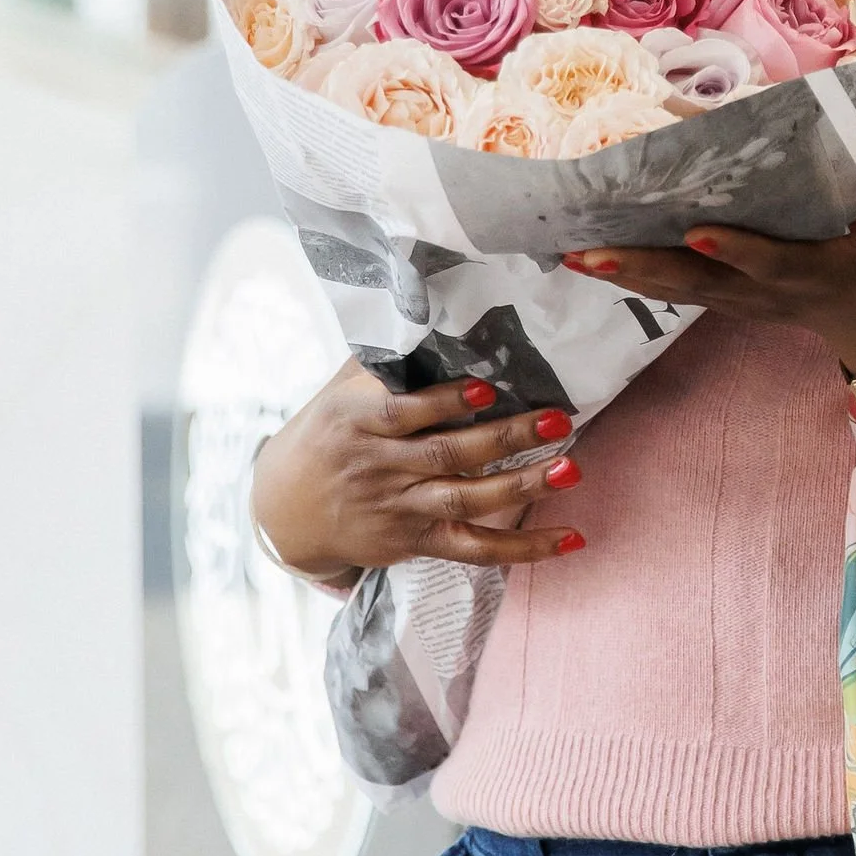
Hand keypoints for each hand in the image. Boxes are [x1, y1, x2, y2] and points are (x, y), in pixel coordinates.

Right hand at [251, 358, 584, 581]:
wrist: (285, 511)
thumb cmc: (327, 434)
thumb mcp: (339, 391)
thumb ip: (385, 361)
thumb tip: (438, 308)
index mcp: (355, 419)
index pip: (399, 411)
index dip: (441, 402)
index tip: (484, 387)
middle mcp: (378, 465)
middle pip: (445, 453)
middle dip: (505, 438)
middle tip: (557, 419)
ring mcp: (398, 507)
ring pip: (465, 499)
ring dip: (522, 486)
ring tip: (570, 470)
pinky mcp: (415, 540)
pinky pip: (474, 547)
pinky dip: (522, 547)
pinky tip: (569, 539)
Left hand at [564, 176, 855, 378]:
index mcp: (817, 274)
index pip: (772, 263)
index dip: (736, 251)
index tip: (695, 231)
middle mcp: (769, 294)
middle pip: (699, 284)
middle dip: (642, 269)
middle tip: (584, 253)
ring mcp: (745, 301)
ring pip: (677, 289)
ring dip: (624, 272)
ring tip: (568, 252)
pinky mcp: (730, 298)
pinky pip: (676, 286)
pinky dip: (634, 271)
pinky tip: (588, 253)